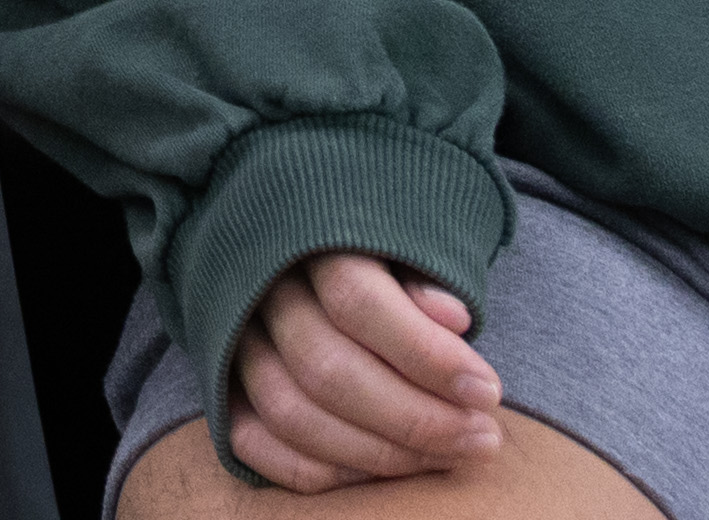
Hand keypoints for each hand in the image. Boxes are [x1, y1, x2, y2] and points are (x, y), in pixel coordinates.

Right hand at [228, 250, 501, 489]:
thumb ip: (427, 280)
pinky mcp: (221, 383)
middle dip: (415, 418)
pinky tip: (383, 469)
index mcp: (308, 238)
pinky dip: (322, 469)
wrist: (308, 254)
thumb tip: (453, 320)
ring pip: (291, 413)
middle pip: (325, 368)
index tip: (487, 392)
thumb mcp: (410, 247)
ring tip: (446, 457)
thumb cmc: (383, 258)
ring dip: (379, 453)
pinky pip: (254, 442)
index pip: (356, 299)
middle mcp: (260, 287)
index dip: (426, 355)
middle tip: (482, 438)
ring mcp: (233, 337)